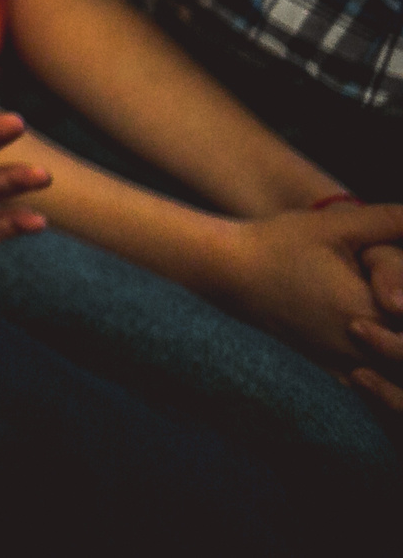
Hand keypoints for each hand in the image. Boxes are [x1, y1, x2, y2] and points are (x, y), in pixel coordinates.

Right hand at [219, 202, 402, 409]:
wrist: (229, 270)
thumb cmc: (280, 243)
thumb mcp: (336, 224)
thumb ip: (389, 221)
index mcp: (369, 309)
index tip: (396, 294)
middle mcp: (359, 346)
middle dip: (402, 327)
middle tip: (392, 301)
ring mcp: (341, 363)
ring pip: (392, 379)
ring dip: (395, 354)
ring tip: (388, 330)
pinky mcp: (327, 370)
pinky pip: (369, 393)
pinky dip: (383, 385)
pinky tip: (382, 368)